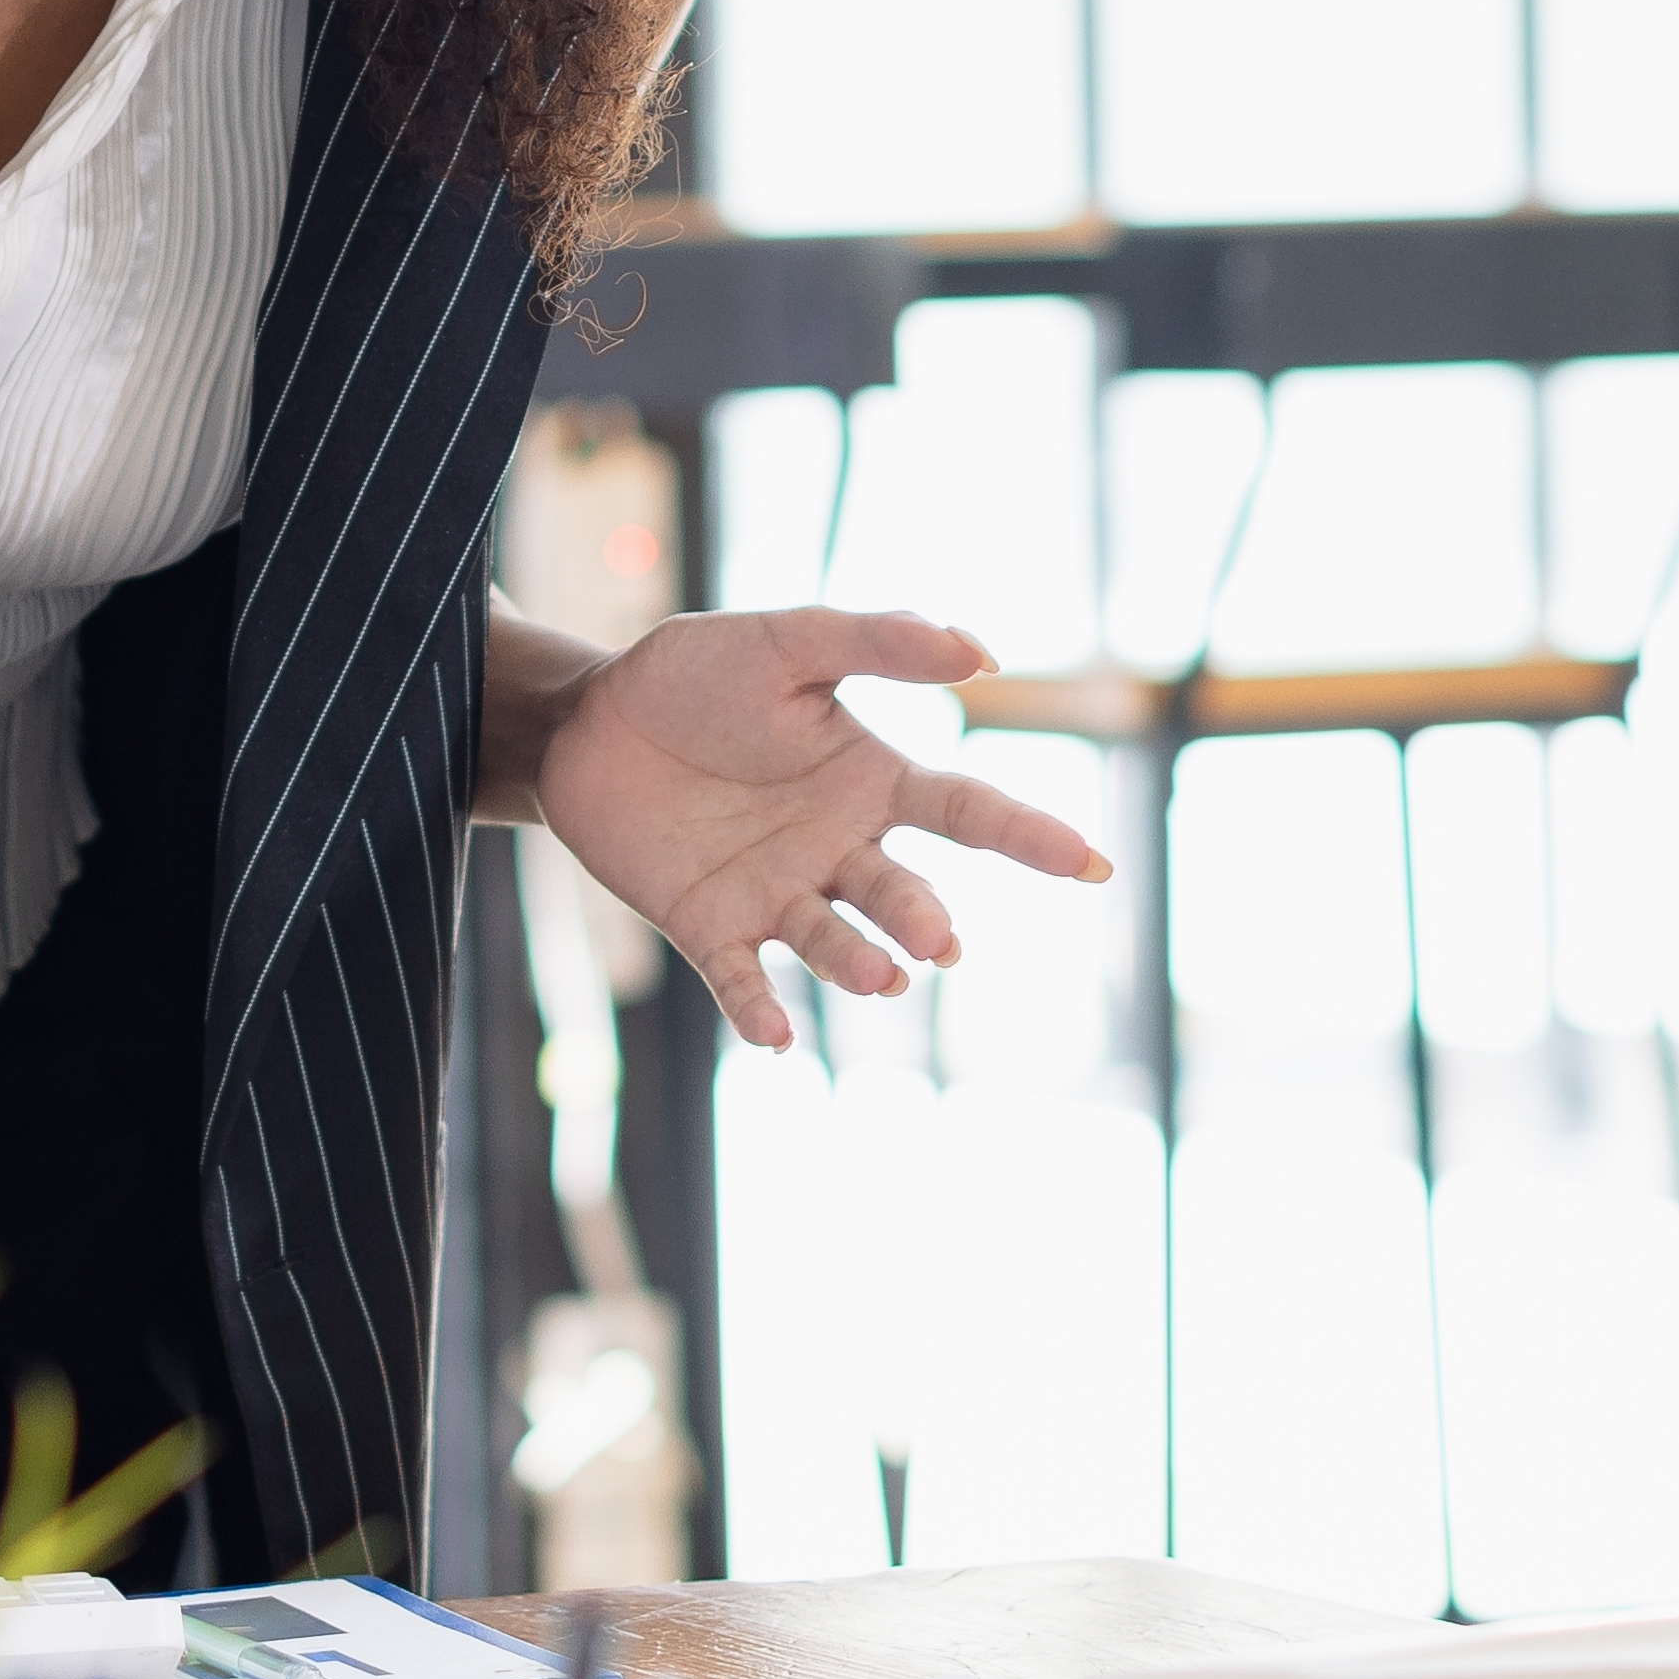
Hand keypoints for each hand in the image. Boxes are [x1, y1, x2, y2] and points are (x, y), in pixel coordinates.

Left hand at [527, 609, 1115, 1051]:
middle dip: (921, 919)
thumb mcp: (785, 640)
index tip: (1093, 864)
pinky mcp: (709, 928)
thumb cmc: (694, 674)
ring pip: (835, 942)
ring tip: (881, 977)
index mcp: (871, 780)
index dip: (1031, 837)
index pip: (969, 812)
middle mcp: (837, 848)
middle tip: (935, 940)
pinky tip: (775, 1037)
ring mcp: (777, 893)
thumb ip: (877, 641)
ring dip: (860, 964)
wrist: (586, 720)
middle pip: (901, 893)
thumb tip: (982, 654)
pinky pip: (742, 982)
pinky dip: (760, 1012)